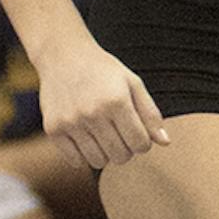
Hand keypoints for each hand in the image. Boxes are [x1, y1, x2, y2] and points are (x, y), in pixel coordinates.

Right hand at [39, 41, 170, 167]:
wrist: (63, 56)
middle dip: (126, 150)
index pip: (140, 144)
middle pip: (120, 156)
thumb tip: (166, 142)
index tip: (138, 133)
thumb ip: (150, 114)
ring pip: (98, 161)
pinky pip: (75, 161)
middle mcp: (93, 113)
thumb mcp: (132, 83)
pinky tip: (86, 138)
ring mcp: (71, 123)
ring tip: (103, 135)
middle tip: (121, 134)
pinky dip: (84, 155)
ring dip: (106, 154)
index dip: (143, 143)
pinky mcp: (53, 129)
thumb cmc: (104, 71)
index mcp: (117, 101)